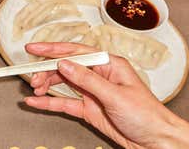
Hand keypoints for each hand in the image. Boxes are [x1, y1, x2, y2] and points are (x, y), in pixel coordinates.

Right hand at [24, 42, 188, 148]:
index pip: (75, 52)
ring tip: (35, 89)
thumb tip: (65, 64)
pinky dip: (48, 103)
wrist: (156, 142)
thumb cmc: (147, 116)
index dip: (52, 49)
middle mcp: (98, 76)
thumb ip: (88, 79)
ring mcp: (92, 92)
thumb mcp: (115, 94)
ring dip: (46, 85)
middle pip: (65, 67)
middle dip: (46, 71)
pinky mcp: (88, 109)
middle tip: (33, 77)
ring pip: (62, 84)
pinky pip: (63, 103)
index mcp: (108, 65)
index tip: (34, 48)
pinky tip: (36, 102)